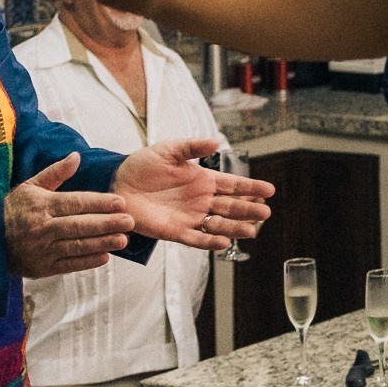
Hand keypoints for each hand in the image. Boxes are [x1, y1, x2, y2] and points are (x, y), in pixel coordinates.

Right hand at [3, 154, 132, 278]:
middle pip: (79, 225)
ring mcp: (42, 249)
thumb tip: (76, 156)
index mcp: (42, 205)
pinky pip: (68, 265)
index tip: (121, 202)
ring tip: (123, 240)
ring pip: (77, 246)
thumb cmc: (14, 210)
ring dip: (102, 243)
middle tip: (129, 222)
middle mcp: (42, 228)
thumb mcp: (30, 186)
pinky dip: (87, 262)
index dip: (99, 203)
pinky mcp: (42, 268)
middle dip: (106, 223)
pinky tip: (105, 256)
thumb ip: (56, 173)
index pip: (75, 203)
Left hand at [111, 138, 274, 249]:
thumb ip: (192, 147)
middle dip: (249, 210)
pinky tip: (223, 242)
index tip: (270, 190)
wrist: (118, 184)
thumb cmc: (143, 165)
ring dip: (234, 228)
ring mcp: (190, 217)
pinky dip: (209, 242)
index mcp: (203, 180)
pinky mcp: (175, 231)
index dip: (251, 188)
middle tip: (265, 213)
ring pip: (218, 225)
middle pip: (231, 207)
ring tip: (251, 231)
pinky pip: (196, 239)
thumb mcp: (169, 150)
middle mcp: (201, 200)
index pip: (233, 185)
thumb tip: (216, 144)